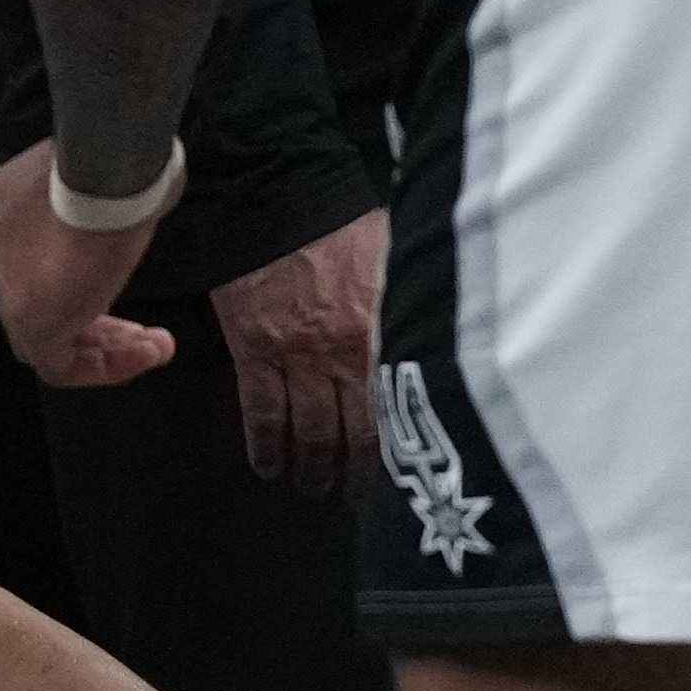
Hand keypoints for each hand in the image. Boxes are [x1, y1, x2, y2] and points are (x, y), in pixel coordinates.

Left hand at [0, 138, 179, 386]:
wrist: (103, 172)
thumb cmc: (118, 166)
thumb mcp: (114, 173)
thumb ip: (114, 191)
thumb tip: (143, 192)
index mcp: (12, 202)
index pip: (37, 250)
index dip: (83, 268)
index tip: (122, 267)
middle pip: (43, 294)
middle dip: (97, 316)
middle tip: (143, 328)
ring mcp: (8, 287)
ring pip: (50, 334)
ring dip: (107, 346)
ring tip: (157, 348)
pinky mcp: (29, 325)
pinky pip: (60, 363)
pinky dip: (105, 366)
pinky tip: (148, 355)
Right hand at [209, 210, 385, 490]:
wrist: (283, 193)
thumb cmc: (345, 218)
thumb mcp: (402, 261)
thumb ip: (412, 307)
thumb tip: (434, 333)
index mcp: (389, 334)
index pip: (403, 409)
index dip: (405, 448)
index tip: (408, 472)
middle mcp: (346, 357)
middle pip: (357, 435)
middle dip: (356, 474)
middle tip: (356, 497)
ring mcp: (297, 359)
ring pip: (308, 434)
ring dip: (312, 467)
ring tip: (313, 485)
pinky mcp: (256, 353)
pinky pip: (261, 415)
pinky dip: (265, 446)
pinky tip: (270, 464)